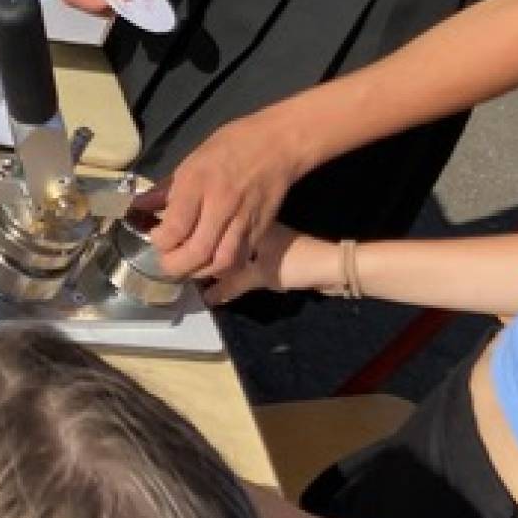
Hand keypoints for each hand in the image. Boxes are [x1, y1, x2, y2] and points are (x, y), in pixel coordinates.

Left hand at [139, 114, 307, 279]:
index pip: (176, 226)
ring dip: (199, 271)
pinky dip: (223, 268)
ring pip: (221, 262)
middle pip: (197, 251)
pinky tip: (212, 263)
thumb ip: (167, 188)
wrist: (278, 144)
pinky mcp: (260, 229)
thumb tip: (141, 206)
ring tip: (187, 267)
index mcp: (199, 183)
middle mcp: (221, 205)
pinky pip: (240, 259)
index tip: (155, 238)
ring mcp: (244, 220)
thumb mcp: (192, 159)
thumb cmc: (231, 145)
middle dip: (176, 265)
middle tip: (166, 263)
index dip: (161, 241)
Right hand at [203, 224, 339, 304]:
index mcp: (248, 222)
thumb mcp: (260, 275)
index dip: (200, 239)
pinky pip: (247, 255)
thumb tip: (205, 295)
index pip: (217, 227)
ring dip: (224, 258)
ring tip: (205, 272)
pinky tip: (229, 273)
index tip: (184, 252)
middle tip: (192, 265)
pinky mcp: (274, 251)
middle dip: (210, 250)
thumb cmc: (295, 264)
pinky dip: (237, 263)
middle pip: (224, 237)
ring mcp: (265, 238)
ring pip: (235, 247)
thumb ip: (231, 285)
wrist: (333, 268)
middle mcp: (254, 225)